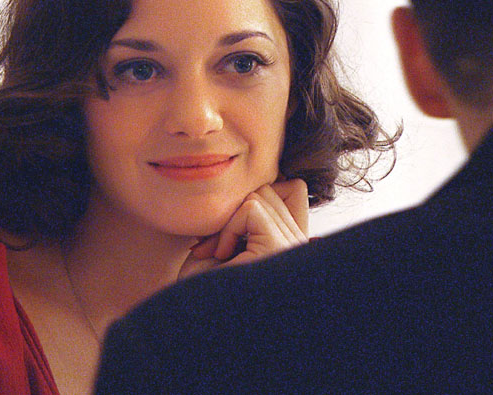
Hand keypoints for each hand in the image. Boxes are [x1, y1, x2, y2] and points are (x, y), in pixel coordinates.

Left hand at [177, 179, 308, 278]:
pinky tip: (222, 256)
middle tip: (213, 248)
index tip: (223, 243)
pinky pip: (251, 208)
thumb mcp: (230, 238)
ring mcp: (294, 247)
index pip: (288, 190)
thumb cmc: (204, 284)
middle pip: (272, 189)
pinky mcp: (279, 247)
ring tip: (218, 255)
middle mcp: (301, 246)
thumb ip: (251, 210)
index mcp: (293, 244)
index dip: (247, 205)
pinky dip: (227, 228)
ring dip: (228, 222)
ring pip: (261, 195)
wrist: (191, 316)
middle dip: (234, 212)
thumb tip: (267, 175)